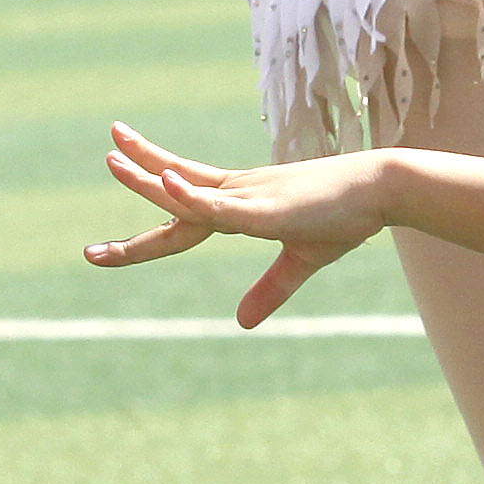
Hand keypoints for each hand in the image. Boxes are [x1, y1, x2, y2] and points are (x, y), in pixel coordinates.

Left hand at [88, 126, 395, 326]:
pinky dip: (192, 196)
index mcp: (241, 205)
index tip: (102, 245)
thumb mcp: (302, 261)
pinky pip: (222, 203)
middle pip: (175, 192)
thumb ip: (270, 289)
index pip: (182, 213)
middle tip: (103, 164)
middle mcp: (238, 194)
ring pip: (189, 191)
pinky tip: (167, 183)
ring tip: (114, 160)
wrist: (381, 189)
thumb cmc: (344, 217)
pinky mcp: (267, 207)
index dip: (147, 224)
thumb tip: (243, 323)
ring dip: (150, 178)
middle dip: (135, 181)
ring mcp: (250, 197)